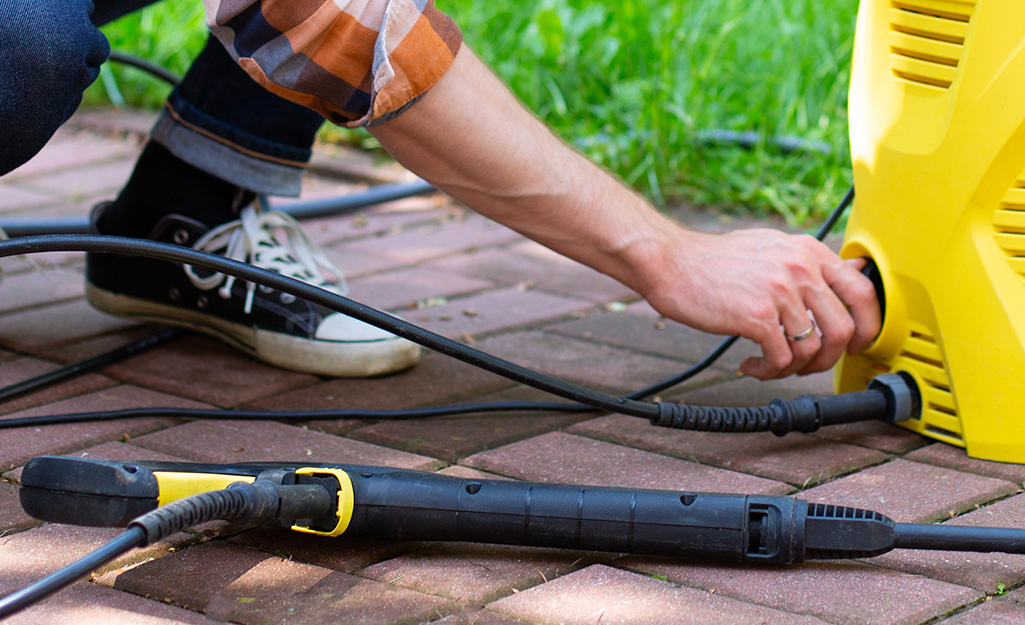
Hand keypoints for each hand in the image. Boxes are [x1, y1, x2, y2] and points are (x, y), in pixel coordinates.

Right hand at [639, 228, 880, 378]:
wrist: (671, 262)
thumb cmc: (715, 260)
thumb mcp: (773, 248)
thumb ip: (812, 263)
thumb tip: (856, 269)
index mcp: (808, 251)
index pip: (862, 291)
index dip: (868, 325)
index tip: (854, 344)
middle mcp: (800, 268)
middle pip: (843, 328)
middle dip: (829, 358)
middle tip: (808, 364)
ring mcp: (780, 292)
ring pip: (812, 349)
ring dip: (795, 368)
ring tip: (773, 365)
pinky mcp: (757, 316)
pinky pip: (781, 358)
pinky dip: (769, 371)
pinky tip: (752, 365)